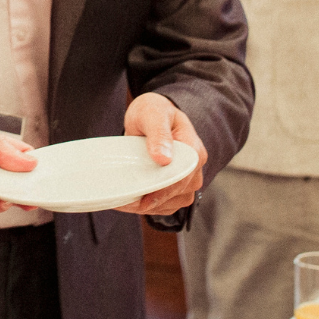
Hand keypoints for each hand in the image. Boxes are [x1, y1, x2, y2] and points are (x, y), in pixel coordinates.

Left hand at [118, 92, 206, 214]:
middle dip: (151, 200)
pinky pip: (167, 205)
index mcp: (193, 150)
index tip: (142, 197)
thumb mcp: (153, 114)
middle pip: (177, 194)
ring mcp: (188, 180)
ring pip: (173, 203)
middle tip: (124, 200)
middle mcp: (195, 168)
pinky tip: (132, 200)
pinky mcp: (178, 188)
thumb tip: (164, 159)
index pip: (182, 178)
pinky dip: (150, 207)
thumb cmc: (154, 112)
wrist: (153, 116)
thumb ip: (158, 133)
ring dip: (150, 206)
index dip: (162, 191)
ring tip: (125, 200)